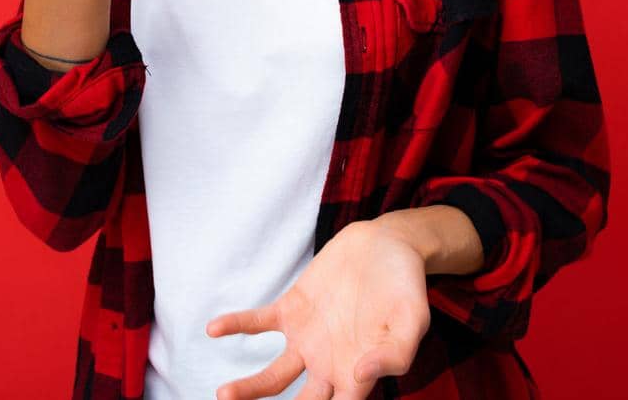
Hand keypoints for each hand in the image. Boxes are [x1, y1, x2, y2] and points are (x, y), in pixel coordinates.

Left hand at [205, 220, 431, 398]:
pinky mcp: (291, 309)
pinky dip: (237, 325)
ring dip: (249, 387)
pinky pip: (259, 323)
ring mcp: (307, 339)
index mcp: (358, 377)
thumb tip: (361, 376)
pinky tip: (214, 329)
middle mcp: (328, 365)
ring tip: (224, 394)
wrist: (386, 244)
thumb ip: (395, 353)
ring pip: (272, 375)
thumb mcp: (413, 320)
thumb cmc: (405, 287)